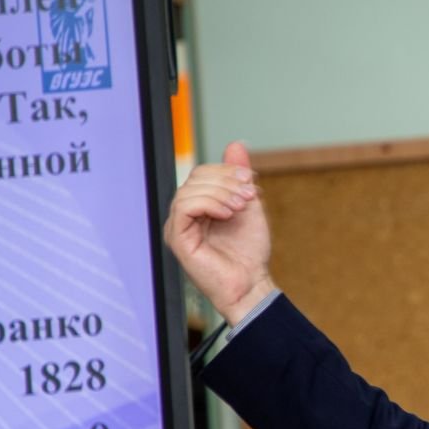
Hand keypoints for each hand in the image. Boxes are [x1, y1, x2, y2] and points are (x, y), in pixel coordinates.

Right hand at [163, 141, 275, 322]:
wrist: (252, 283)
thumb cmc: (249, 251)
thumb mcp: (249, 205)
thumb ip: (239, 176)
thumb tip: (235, 144)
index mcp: (200, 206)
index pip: (202, 173)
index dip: (226, 171)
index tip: (252, 182)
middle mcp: (185, 215)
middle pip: (195, 178)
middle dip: (226, 181)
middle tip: (249, 194)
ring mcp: (178, 227)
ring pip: (189, 190)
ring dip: (220, 193)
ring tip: (241, 206)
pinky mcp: (177, 239)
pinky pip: (183, 207)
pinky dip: (208, 204)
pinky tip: (227, 213)